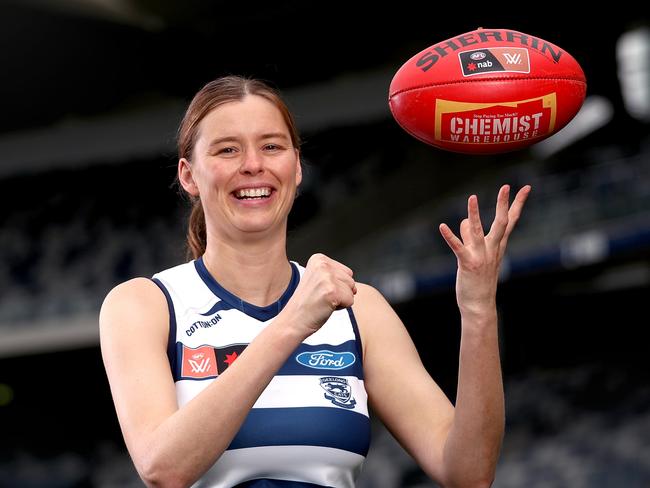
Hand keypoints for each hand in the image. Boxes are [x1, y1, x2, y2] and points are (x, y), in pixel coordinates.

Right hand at [283, 253, 356, 335]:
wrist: (293, 320)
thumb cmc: (306, 303)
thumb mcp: (318, 279)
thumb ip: (334, 275)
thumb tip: (354, 284)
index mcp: (318, 259)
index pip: (347, 271)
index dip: (337, 285)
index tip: (320, 290)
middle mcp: (323, 265)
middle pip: (351, 279)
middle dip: (340, 292)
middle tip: (321, 297)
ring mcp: (327, 278)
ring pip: (352, 290)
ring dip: (341, 299)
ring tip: (323, 301)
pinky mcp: (332, 291)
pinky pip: (350, 300)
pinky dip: (341, 307)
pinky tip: (325, 307)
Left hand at [439, 185, 530, 318]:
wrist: (480, 306)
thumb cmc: (478, 282)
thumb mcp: (476, 256)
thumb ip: (470, 237)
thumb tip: (464, 221)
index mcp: (497, 246)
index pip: (510, 221)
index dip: (517, 204)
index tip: (525, 188)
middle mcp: (492, 249)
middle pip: (501, 223)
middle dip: (503, 204)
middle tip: (505, 186)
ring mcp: (481, 257)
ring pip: (478, 231)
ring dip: (475, 214)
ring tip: (472, 197)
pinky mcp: (468, 264)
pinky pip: (458, 247)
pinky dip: (450, 236)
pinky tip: (442, 226)